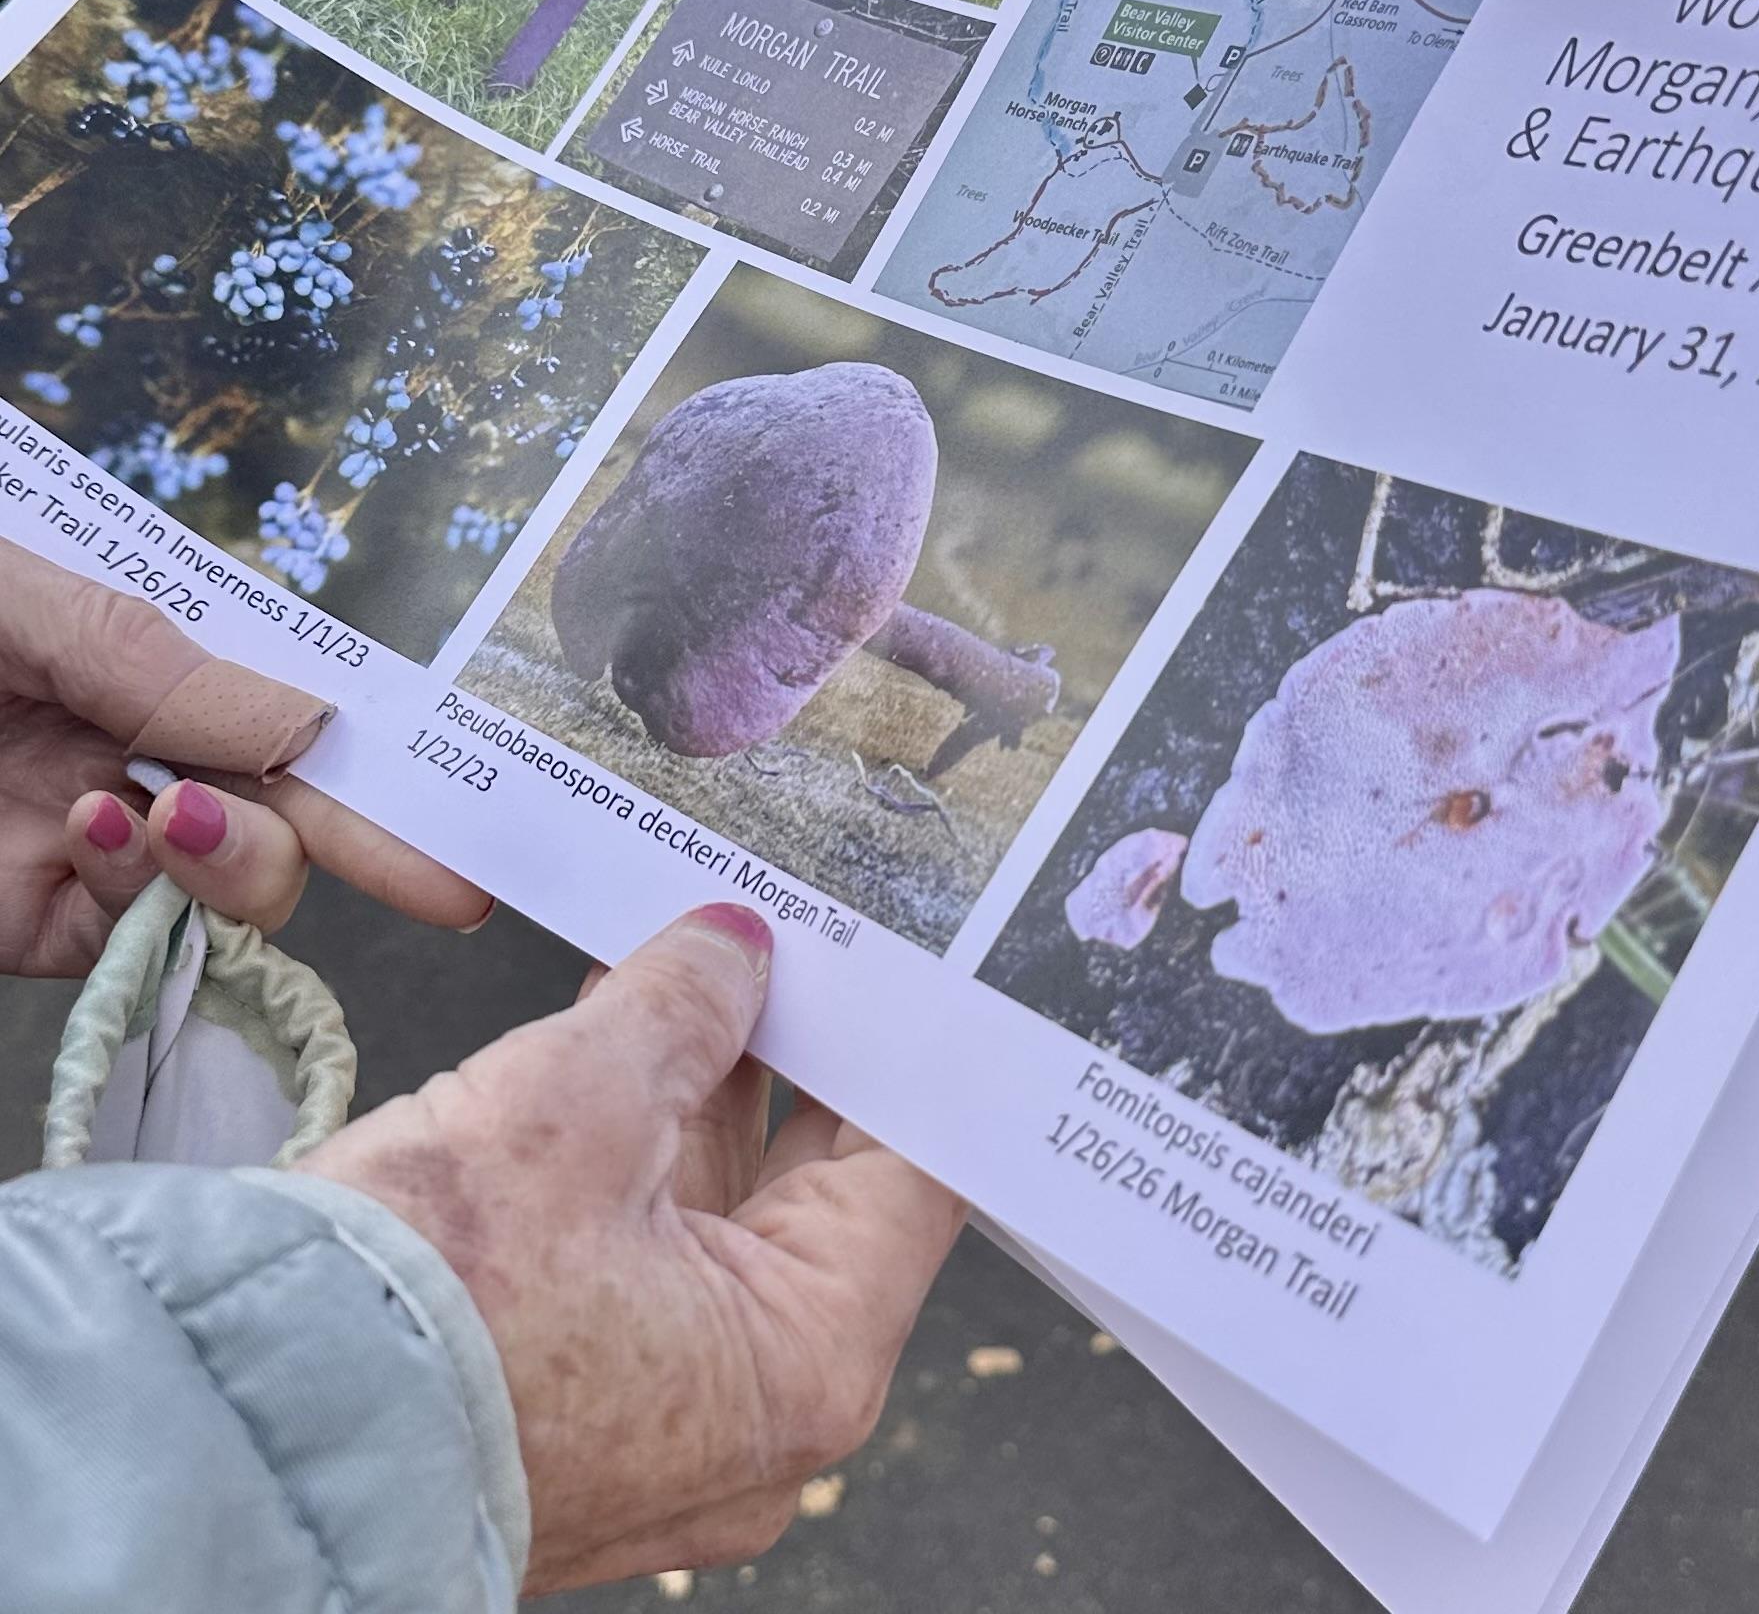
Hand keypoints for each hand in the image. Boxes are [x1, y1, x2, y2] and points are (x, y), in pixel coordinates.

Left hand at [0, 536, 490, 973]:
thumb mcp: (32, 605)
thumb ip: (153, 660)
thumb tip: (310, 728)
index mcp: (160, 670)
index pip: (298, 716)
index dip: (390, 755)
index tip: (480, 798)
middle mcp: (150, 763)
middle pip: (300, 818)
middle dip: (374, 845)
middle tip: (435, 884)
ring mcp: (103, 850)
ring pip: (237, 893)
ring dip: (239, 861)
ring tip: (173, 811)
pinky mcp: (41, 925)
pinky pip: (135, 944)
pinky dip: (141, 894)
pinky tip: (97, 827)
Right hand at [297, 905, 966, 1594]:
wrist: (234, 1429)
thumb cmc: (418, 1308)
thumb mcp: (580, 1102)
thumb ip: (686, 1006)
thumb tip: (735, 950)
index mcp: (808, 1360)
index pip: (912, 1174)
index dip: (905, 1051)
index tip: (892, 965)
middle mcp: (756, 1416)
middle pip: (819, 1192)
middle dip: (797, 1055)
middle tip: (788, 942)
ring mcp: (666, 1422)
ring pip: (723, 1217)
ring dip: (708, 1089)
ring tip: (694, 966)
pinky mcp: (581, 1406)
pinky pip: (646, 1256)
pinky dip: (640, 1153)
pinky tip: (618, 1043)